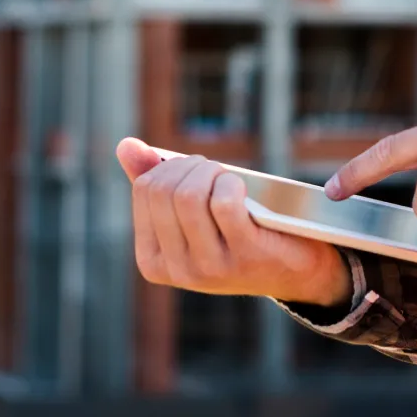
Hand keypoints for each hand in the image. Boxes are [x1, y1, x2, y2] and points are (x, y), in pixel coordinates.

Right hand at [116, 137, 351, 307]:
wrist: (291, 269)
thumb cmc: (235, 233)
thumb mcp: (192, 214)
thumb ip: (156, 183)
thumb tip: (124, 146)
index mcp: (152, 261)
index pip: (144, 190)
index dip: (171, 167)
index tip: (195, 170)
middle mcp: (177, 270)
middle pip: (165, 190)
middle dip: (191, 165)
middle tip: (214, 170)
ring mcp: (209, 267)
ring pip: (190, 195)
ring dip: (212, 172)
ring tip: (227, 177)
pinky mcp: (244, 255)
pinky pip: (224, 203)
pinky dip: (232, 183)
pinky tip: (242, 188)